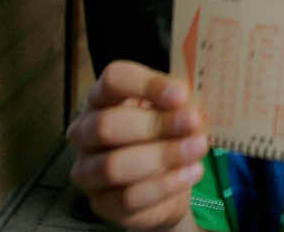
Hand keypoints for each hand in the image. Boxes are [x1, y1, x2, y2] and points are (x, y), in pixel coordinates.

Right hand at [67, 61, 207, 229]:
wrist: (169, 181)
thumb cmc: (168, 134)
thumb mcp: (176, 110)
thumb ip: (180, 104)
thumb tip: (190, 107)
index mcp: (103, 98)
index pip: (113, 80)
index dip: (147, 85)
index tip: (181, 94)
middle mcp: (86, 131)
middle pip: (106, 125)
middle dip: (154, 124)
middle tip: (193, 122)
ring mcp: (88, 170)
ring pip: (113, 165)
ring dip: (162, 156)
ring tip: (197, 148)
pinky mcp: (102, 203)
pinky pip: (129, 197)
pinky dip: (165, 185)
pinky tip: (191, 172)